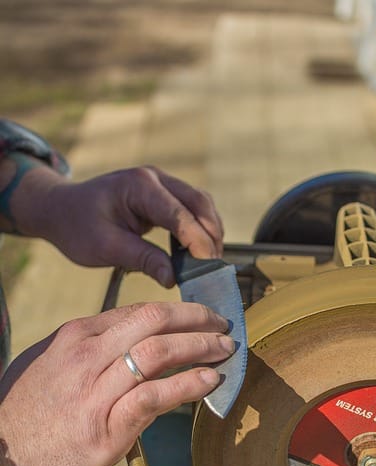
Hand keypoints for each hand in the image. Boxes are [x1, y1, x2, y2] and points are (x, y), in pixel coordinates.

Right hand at [0, 302, 232, 465]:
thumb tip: (122, 342)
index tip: (198, 317)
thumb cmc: (23, 412)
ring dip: (201, 347)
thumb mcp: (46, 362)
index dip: (176, 312)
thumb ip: (86, 349)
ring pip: (160, 353)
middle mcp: (87, 355)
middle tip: (222, 324)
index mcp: (75, 336)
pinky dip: (188, 385)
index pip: (138, 312)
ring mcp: (96, 390)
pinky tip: (210, 381)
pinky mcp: (106, 428)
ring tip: (225, 349)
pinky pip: (156, 396)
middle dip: (196, 318)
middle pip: (154, 321)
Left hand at [12, 163, 223, 286]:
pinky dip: (200, 229)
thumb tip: (173, 278)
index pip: (179, 214)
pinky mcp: (163, 195)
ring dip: (210, 231)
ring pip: (200, 204)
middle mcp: (155, 178)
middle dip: (211, 235)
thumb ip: (142, 259)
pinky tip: (199, 252)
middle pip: (199, 202)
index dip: (198, 241)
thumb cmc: (77, 226)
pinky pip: (192, 209)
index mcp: (139, 186)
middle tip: (215, 268)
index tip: (208, 267)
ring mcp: (161, 183)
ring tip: (210, 263)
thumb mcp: (105, 247)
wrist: (61, 209)